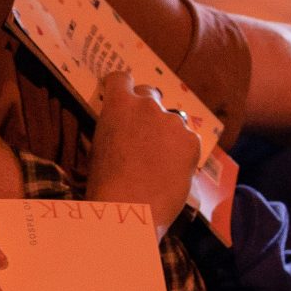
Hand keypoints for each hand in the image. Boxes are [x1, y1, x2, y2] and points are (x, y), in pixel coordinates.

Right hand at [86, 74, 201, 231]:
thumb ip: (113, 129)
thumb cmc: (104, 185)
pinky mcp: (192, 141)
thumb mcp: (98, 149)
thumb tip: (122, 130)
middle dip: (147, 109)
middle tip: (143, 134)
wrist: (129, 211)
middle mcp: (148, 106)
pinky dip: (181, 152)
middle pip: (150, 94)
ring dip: (166, 133)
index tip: (123, 97)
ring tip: (158, 162)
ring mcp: (173, 122)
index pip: (121, 78)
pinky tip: (171, 171)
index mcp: (118, 105)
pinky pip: (187, 140)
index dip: (121, 88)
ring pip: (172, 120)